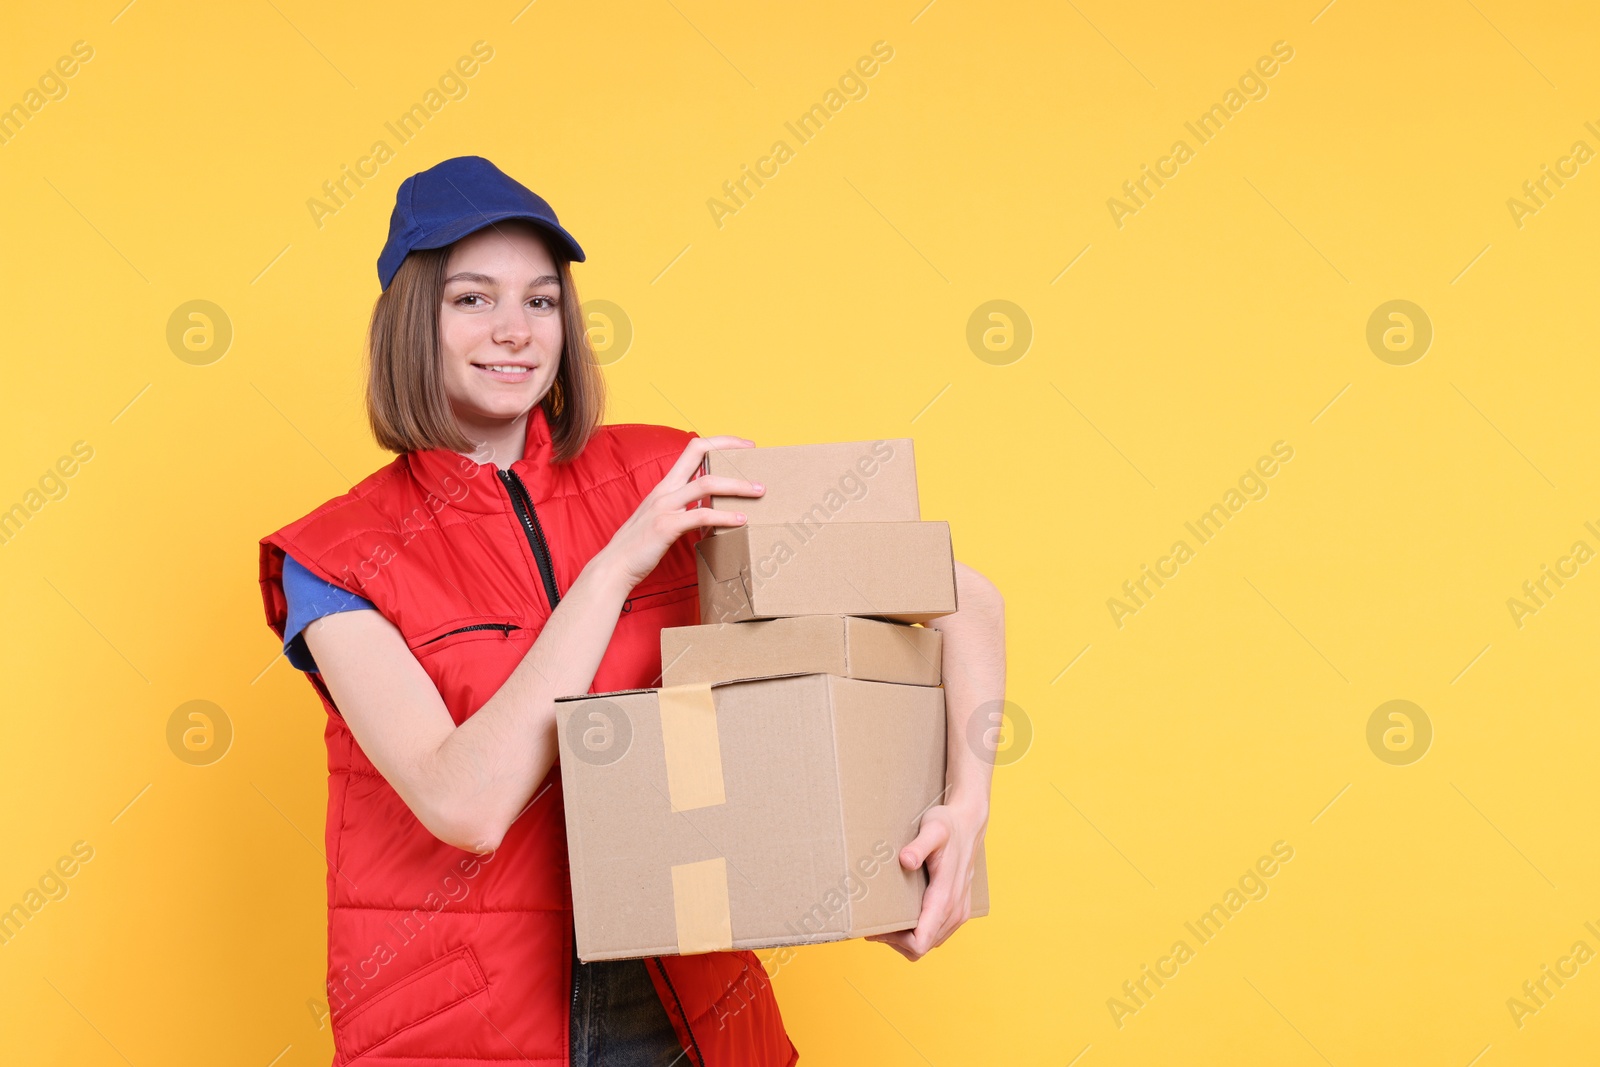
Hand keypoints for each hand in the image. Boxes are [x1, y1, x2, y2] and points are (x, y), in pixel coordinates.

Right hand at [598, 435, 764, 590]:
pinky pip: (701, 515)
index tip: (742, 446)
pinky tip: (741, 520)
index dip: (719, 442)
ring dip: (737, 485)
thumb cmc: (640, 546)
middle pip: (698, 453)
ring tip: (758, 491)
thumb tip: (709, 509)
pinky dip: (724, 516)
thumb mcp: (661, 518)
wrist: (614, 567)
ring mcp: (664, 506)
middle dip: (729, 448)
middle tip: (754, 453)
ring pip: (706, 484)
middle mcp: (664, 490)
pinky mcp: (666, 526)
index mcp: (665, 485)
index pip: (692, 448)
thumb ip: (683, 508)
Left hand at [866, 795, 987, 961]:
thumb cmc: (948, 826)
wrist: (969, 824)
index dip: (896, 941)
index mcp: (945, 899)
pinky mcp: (959, 910)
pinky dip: (919, 932)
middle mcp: (955, 912)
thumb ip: (920, 845)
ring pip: (929, 944)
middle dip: (896, 941)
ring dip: (907, 939)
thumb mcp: (933, 829)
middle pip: (921, 948)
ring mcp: (959, 913)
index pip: (921, 942)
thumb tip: (906, 860)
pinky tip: (904, 916)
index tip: (878, 927)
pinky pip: (936, 934)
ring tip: (886, 921)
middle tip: (874, 925)